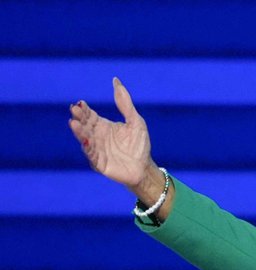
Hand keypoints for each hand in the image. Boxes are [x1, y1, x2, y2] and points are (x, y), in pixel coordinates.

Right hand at [68, 78, 167, 206]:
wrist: (144, 167)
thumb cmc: (139, 144)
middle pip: (85, 125)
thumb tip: (115, 80)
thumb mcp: (135, 121)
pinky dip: (88, 148)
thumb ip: (125, 103)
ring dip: (79, 132)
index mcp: (102, 126)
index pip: (89, 115)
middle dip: (79, 118)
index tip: (80, 103)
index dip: (84, 109)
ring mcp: (96, 150)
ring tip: (74, 123)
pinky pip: (92, 155)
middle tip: (74, 110)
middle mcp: (96, 136)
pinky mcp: (99, 163)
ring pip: (85, 139)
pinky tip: (86, 141)